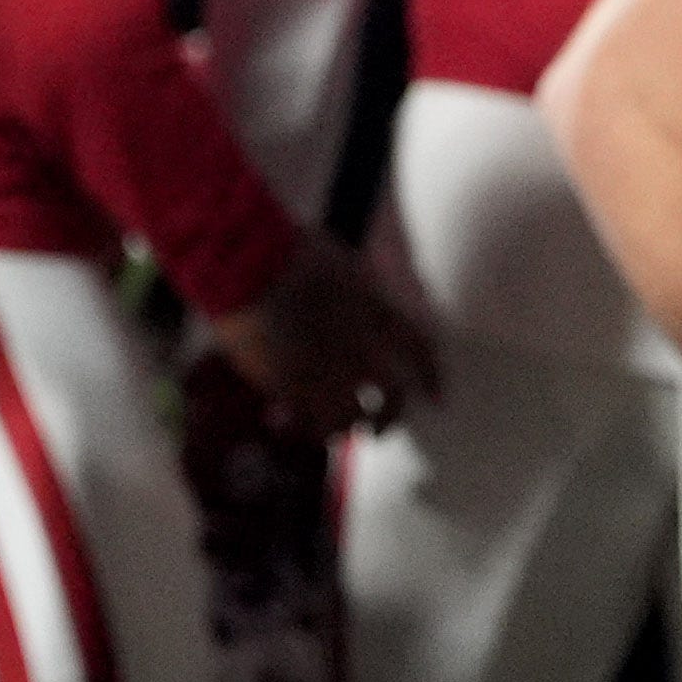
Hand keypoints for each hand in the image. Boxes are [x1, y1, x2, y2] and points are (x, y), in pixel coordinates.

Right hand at [208, 231, 442, 435]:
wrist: (245, 261)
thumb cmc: (287, 250)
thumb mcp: (341, 266)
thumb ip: (359, 299)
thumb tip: (363, 321)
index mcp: (377, 311)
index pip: (419, 352)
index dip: (431, 378)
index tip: (436, 398)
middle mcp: (361, 347)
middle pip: (392, 397)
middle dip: (389, 418)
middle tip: (380, 428)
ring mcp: (326, 370)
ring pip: (350, 418)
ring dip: (347, 428)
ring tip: (337, 432)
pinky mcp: (289, 385)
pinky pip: (307, 420)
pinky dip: (304, 427)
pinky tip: (290, 423)